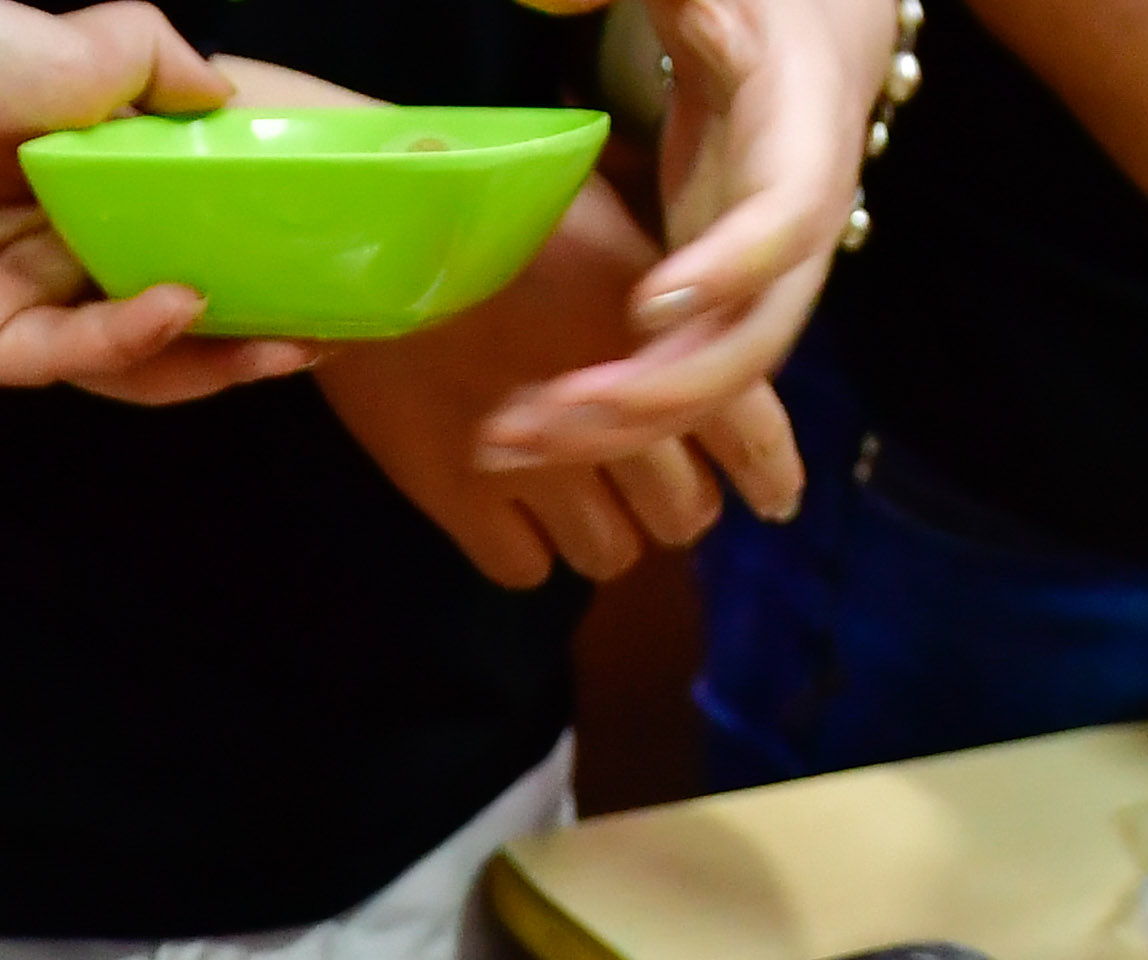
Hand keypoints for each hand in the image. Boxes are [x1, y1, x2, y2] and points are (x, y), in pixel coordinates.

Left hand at [0, 0, 319, 403]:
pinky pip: (64, 354)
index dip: (258, 264)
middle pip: (173, 323)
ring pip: (129, 359)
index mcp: (83, 198)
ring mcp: (13, 307)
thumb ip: (157, 68)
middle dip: (255, 333)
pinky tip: (180, 307)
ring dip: (211, 358)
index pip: (187, 249)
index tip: (331, 263)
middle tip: (331, 328)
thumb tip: (227, 98)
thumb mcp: (81, 46)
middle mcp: (55, 261)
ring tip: (284, 343)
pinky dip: (128, 337)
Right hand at [322, 177, 805, 584]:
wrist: (371, 228)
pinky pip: (524, 569)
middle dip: (672, 501)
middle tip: (643, 482)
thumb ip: (655, 282)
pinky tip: (509, 509)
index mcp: (663, 339)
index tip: (776, 500)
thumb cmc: (487, 202)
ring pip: (611, 555)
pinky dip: (525, 548)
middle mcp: (617, 414)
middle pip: (685, 514)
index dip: (770, 475)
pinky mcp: (462, 496)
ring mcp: (538, 466)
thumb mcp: (600, 215)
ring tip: (574, 499)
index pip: (751, 434)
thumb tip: (688, 313)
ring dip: (603, 532)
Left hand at [478, 0, 897, 464]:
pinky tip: (518, 437)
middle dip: (658, 394)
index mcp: (802, 140)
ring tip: (505, 445)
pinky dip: (603, 420)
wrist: (798, 34)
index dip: (731, 270)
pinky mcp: (719, 310)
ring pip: (707, 385)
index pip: (788, 218)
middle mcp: (795, 231)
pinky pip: (674, 383)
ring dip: (612, 430)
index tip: (653, 303)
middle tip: (556, 411)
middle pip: (750, 340)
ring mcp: (761, 283)